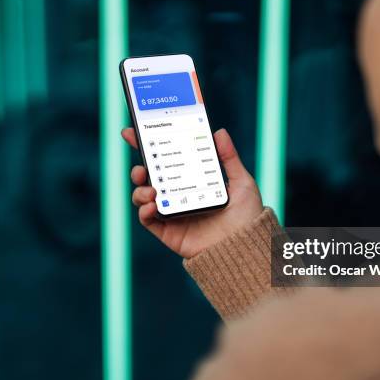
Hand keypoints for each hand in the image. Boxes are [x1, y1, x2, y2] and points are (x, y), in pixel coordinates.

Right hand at [121, 128, 263, 257]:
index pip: (166, 159)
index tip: (132, 132)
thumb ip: (229, 158)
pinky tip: (152, 206)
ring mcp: (171, 213)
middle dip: (139, 168)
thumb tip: (219, 132)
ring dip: (140, 190)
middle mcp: (177, 194)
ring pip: (143, 197)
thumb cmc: (246, 216)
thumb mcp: (241, 182)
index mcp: (191, 179)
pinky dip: (144, 211)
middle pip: (149, 177)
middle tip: (142, 166)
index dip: (147, 145)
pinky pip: (147, 220)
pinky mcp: (168, 231)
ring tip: (151, 190)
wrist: (246, 247)